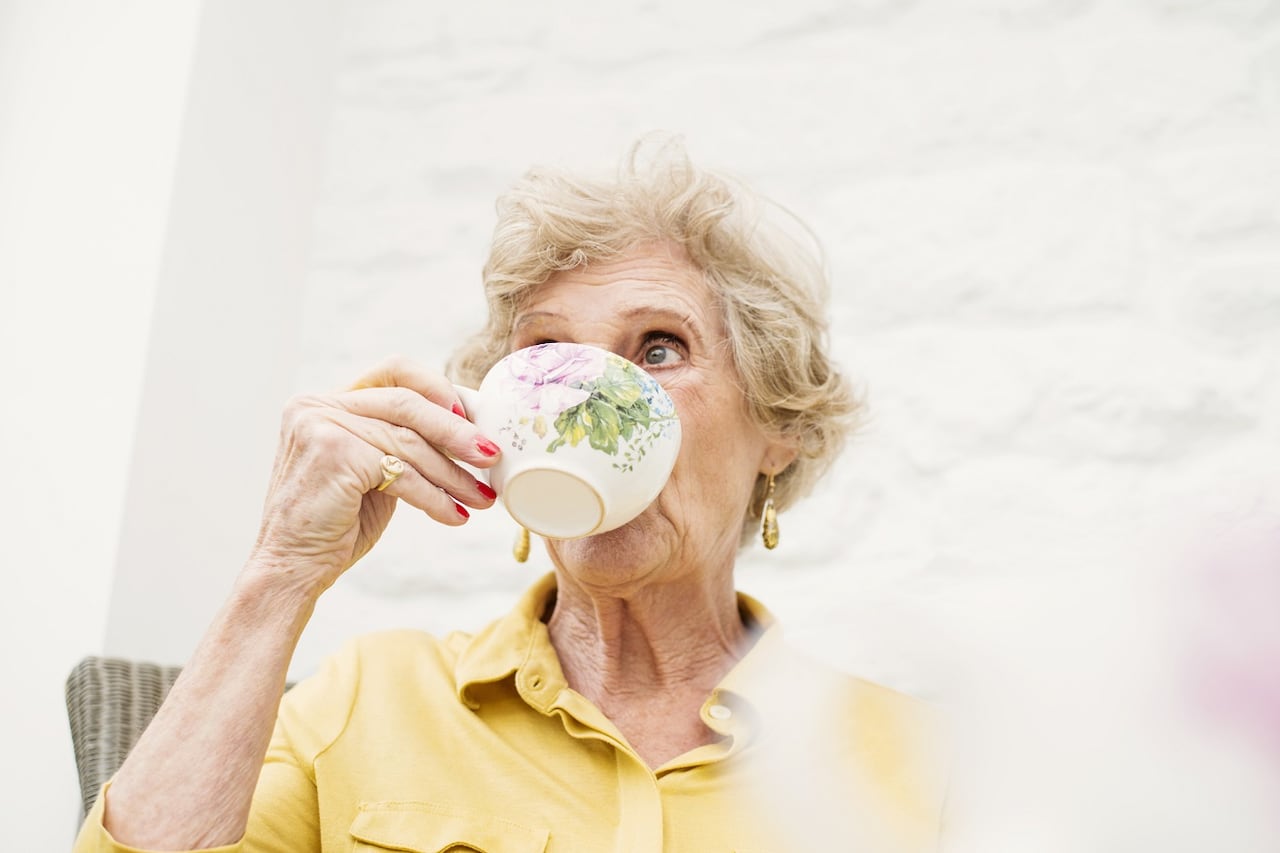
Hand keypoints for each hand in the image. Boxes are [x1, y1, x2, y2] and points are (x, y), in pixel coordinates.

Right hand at [246, 357, 499, 594]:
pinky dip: (434, 497)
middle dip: (456, 432)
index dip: (436, 388)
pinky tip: (454, 515)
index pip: (393, 372)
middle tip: (491, 456)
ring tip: (481, 497)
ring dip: (453, 474)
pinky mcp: (334, 454)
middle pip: (407, 404)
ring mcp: (321, 426)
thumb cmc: (335, 523)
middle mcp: (316, 405)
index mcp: (324, 401)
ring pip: (409, 442)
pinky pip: (402, 473)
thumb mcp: (371, 470)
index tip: (469, 416)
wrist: (291, 569)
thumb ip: (399, 442)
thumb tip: (465, 432)